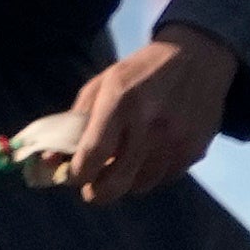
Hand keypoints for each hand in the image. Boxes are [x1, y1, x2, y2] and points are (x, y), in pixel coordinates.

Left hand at [37, 28, 235, 206]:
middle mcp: (150, 124)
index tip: (72, 175)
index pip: (92, 155)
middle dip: (96, 193)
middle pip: (115, 183)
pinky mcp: (195, 150)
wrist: (198, 57)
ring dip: (125, 183)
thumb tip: (50, 160)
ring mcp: (176, 140)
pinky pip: (164, 179)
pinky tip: (147, 157)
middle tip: (91, 188)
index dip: (76, 175)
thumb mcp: (102, 84)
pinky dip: (150, 175)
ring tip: (121, 166)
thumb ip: (75, 121)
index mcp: (120, 102)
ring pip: (139, 186)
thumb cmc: (140, 71)